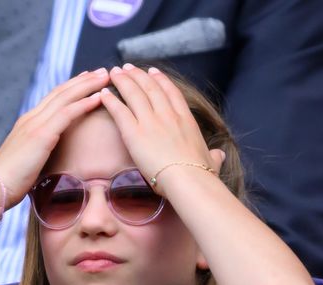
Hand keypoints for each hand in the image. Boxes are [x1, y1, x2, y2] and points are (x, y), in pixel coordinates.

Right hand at [0, 68, 109, 207]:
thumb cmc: (8, 182)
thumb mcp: (26, 160)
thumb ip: (37, 152)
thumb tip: (48, 157)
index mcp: (27, 123)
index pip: (52, 98)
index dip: (71, 87)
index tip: (87, 79)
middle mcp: (31, 118)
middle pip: (61, 92)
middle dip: (83, 80)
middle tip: (102, 71)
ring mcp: (35, 124)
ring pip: (65, 97)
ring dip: (88, 85)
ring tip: (105, 77)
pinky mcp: (41, 135)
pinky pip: (67, 114)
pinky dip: (84, 104)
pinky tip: (98, 97)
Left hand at [101, 64, 224, 194]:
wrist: (188, 179)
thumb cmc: (201, 174)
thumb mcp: (211, 161)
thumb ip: (213, 156)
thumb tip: (218, 155)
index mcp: (186, 120)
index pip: (171, 93)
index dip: (161, 80)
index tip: (152, 71)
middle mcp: (167, 115)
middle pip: (150, 88)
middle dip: (137, 75)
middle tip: (127, 67)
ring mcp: (150, 122)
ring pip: (134, 94)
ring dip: (123, 81)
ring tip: (114, 72)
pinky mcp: (134, 132)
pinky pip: (119, 111)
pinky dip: (110, 100)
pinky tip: (104, 92)